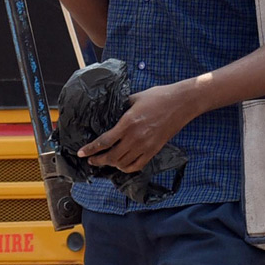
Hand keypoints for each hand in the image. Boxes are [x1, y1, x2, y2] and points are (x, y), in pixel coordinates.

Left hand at [78, 82, 197, 171]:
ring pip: (122, 163)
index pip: (104, 141)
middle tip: (91, 159)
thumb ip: (122, 107)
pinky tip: (122, 165)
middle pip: (111, 156)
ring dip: (111, 164)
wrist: (183, 102)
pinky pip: (137, 165)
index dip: (91, 149)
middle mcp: (135, 137)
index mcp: (128, 122)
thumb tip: (111, 112)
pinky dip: (127, 168)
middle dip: (98, 160)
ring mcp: (146, 145)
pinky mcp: (155, 149)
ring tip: (106, 161)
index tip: (81, 153)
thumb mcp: (136, 97)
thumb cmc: (161, 96)